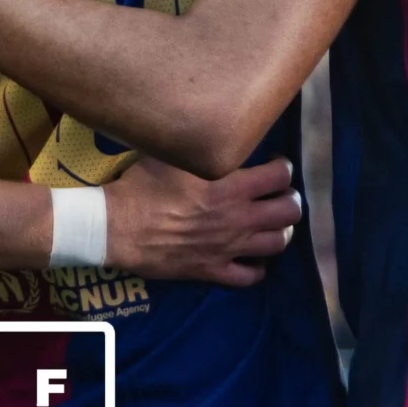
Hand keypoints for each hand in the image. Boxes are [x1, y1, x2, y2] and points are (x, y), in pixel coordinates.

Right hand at [101, 156, 300, 288]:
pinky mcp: (213, 270)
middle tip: (279, 193)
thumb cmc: (141, 187)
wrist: (117, 229)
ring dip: (281, 231)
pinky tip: (253, 256)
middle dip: (290, 199)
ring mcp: (228, 248)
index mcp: (229, 188)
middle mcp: (236, 219)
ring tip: (272, 222)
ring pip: (277, 244)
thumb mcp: (171, 155)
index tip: (275, 163)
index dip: (283, 167)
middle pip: (288, 212)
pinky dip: (258, 267)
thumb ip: (199, 146)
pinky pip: (250, 276)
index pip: (279, 176)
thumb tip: (209, 129)